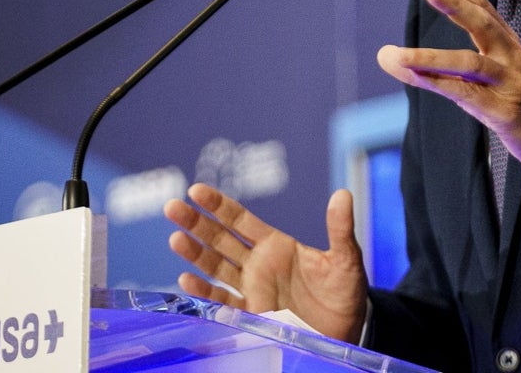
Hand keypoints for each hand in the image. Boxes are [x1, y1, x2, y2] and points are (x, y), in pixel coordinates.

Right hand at [163, 183, 368, 343]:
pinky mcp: (252, 315)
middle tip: (172, 207)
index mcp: (276, 245)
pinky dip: (204, 293)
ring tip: (175, 238)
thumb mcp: (346, 258)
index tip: (196, 190)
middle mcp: (258, 265)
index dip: (218, 205)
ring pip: (215, 268)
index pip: (240, 220)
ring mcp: (252, 290)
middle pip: (219, 240)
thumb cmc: (345, 290)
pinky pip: (223, 303)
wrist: (347, 329)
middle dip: (196, 224)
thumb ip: (340, 228)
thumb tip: (343, 194)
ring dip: (194, 254)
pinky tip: (187, 281)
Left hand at [377, 0, 520, 169]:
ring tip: (391, 54)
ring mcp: (509, 84)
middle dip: (455, 4)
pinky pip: (465, 94)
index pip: (484, 8)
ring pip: (469, 63)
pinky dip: (437, 84)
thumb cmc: (519, 102)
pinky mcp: (504, 112)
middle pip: (484, 24)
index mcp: (509, 45)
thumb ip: (456, 65)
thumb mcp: (496, 75)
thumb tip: (403, 60)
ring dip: (428, 57)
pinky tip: (412, 77)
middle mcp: (512, 58)